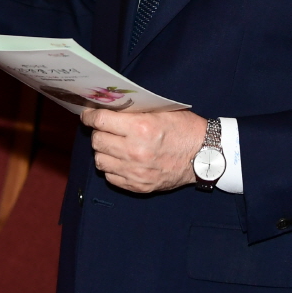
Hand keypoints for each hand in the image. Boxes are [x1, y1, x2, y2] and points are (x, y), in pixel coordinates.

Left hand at [82, 108, 206, 192]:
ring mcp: (136, 172)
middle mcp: (135, 151)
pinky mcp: (138, 186)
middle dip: (99, 132)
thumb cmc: (184, 129)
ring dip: (104, 151)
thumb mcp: (161, 111)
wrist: (203, 156)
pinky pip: (110, 177)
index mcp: (140, 128)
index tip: (88, 115)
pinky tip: (122, 160)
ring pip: (100, 161)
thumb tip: (108, 106)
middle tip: (105, 129)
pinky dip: (112, 168)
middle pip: (97, 141)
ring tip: (113, 145)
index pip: (100, 121)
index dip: (90, 116)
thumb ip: (134, 111)